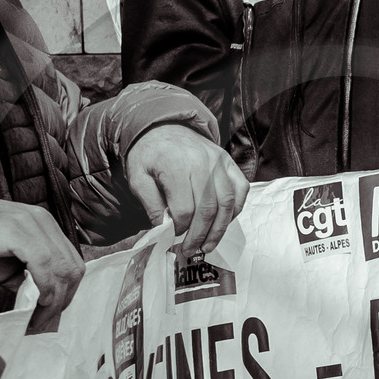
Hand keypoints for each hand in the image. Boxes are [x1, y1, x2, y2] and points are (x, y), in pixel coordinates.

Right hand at [0, 194, 83, 332]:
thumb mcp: (6, 267)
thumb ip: (30, 280)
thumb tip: (46, 304)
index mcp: (44, 226)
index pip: (72, 263)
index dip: (67, 293)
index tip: (50, 314)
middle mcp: (43, 221)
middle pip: (72, 268)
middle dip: (62, 300)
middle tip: (43, 321)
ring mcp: (31, 222)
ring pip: (62, 268)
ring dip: (53, 300)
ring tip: (36, 318)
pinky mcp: (17, 230)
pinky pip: (44, 263)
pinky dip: (45, 286)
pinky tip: (36, 300)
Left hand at [125, 125, 249, 258]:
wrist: (165, 127)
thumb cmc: (150, 155)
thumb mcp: (138, 178)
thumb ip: (151, 204)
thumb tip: (165, 230)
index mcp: (175, 165)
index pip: (184, 209)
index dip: (180, 229)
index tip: (173, 237)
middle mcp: (201, 162)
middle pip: (207, 209)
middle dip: (200, 236)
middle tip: (191, 251)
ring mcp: (219, 162)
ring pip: (227, 203)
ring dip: (219, 229)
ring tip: (208, 245)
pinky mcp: (229, 163)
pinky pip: (240, 190)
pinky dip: (235, 210)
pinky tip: (223, 222)